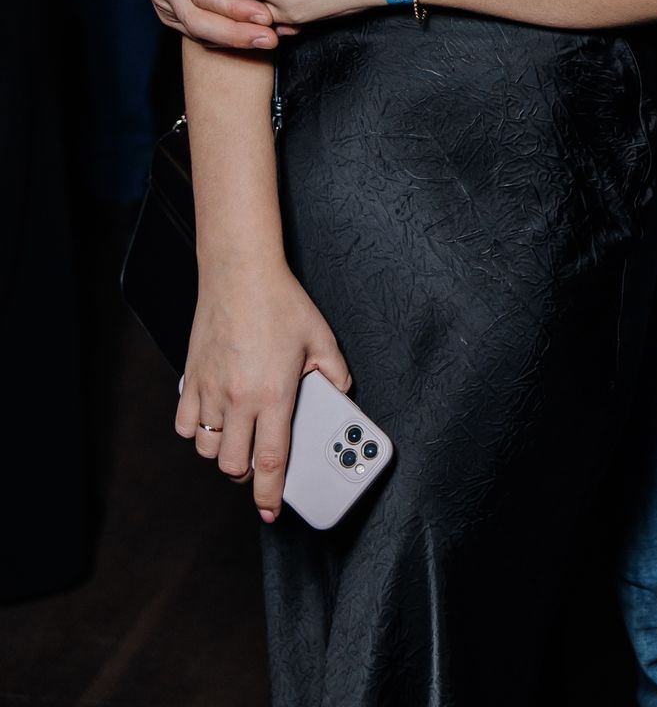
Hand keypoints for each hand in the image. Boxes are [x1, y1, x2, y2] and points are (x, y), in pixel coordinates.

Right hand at [124, 0, 279, 46]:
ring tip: (269, 40)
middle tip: (271, 39)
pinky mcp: (167, 7)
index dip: (232, 7)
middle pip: (197, 19)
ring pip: (194, 29)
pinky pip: (192, 29)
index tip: (265, 15)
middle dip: (235, 34)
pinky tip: (251, 38)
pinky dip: (221, 38)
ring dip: (232, 40)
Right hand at [176, 260, 350, 519]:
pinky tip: (213, 420)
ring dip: (225, 452)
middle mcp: (238, 399)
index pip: (272, 462)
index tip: (272, 512)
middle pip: (235, 466)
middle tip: (261, 462)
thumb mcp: (321, 338)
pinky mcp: (191, 378)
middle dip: (248, 475)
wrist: (239, 272)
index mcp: (274, 395)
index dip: (271, 496)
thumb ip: (335, 373)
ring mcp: (210, 390)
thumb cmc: (280, 302)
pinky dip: (198, 431)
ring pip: (209, 449)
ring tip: (240, 437)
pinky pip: (186, 424)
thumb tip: (340, 395)